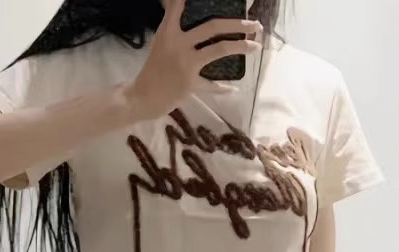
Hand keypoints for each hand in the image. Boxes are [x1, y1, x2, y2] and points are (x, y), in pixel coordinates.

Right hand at [124, 0, 263, 121]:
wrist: (143, 97)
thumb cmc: (153, 68)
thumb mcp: (161, 41)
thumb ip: (173, 24)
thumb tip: (175, 4)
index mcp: (169, 31)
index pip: (180, 6)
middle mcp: (179, 43)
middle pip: (212, 27)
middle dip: (236, 24)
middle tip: (254, 23)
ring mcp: (186, 63)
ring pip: (218, 50)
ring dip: (240, 46)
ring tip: (255, 45)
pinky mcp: (191, 83)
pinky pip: (211, 84)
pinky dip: (223, 87)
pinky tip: (234, 88)